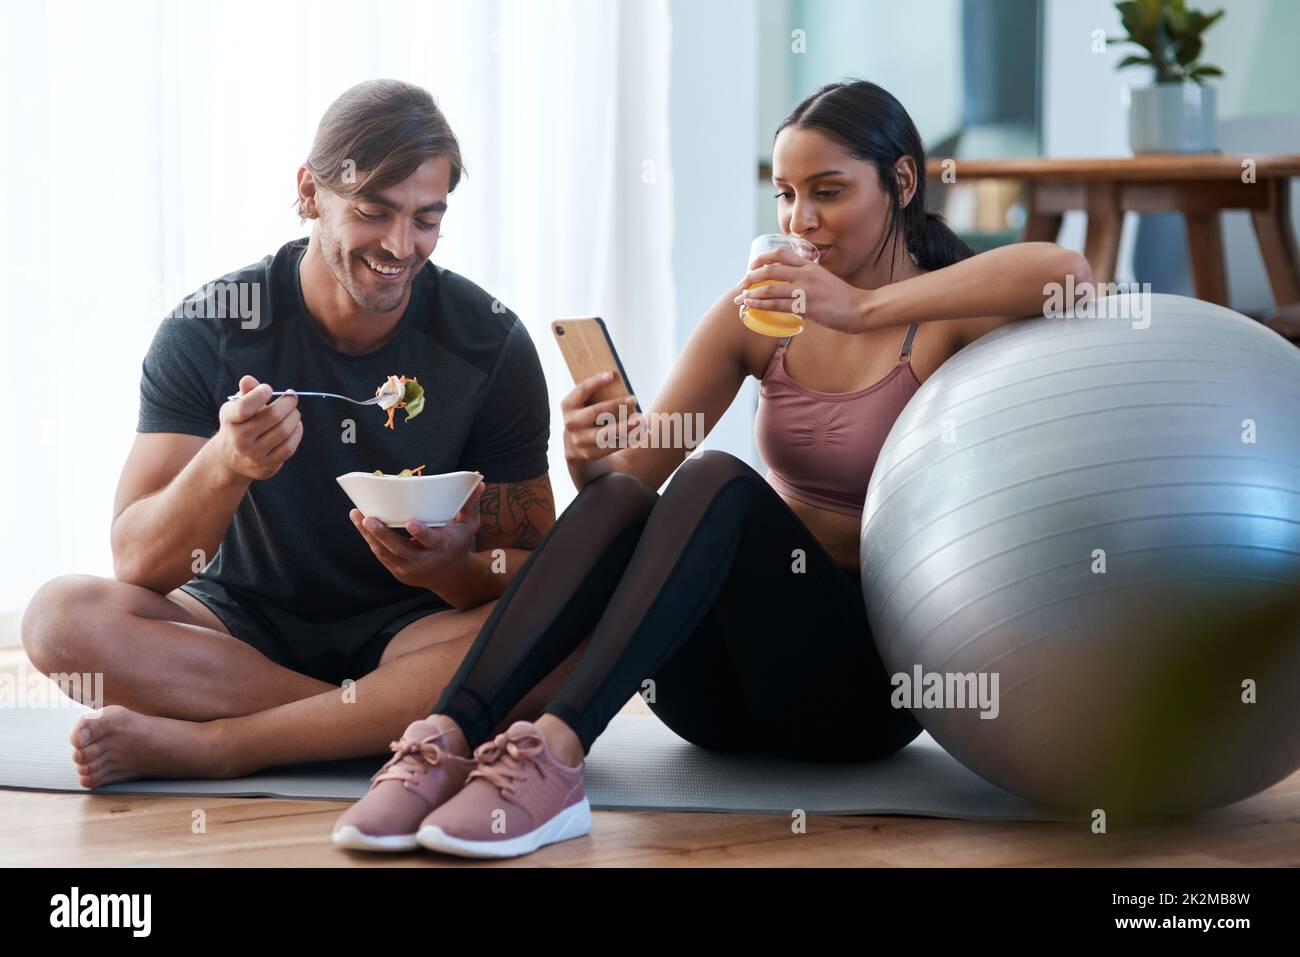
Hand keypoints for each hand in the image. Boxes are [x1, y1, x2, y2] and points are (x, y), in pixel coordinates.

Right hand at [215, 374, 302, 481]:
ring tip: (294, 411)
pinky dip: (296, 433)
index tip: (268, 389)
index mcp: (230, 420)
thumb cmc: (239, 424)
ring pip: (284, 431)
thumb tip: (248, 380)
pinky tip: (296, 425)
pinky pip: (289, 447)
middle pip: (273, 417)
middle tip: (292, 397)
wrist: (231, 459)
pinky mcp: (267, 466)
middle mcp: (239, 439)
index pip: (244, 407)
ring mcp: (253, 454)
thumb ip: (245, 393)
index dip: (260, 394)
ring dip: (294, 417)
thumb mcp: (236, 407)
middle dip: (288, 403)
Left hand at [350, 480, 485, 590]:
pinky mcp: (398, 571)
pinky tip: (361, 524)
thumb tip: (479, 482)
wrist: (451, 576)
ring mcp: (409, 568)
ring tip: (357, 515)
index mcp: (441, 546)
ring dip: (369, 535)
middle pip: (400, 548)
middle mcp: (424, 560)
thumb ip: (470, 504)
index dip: (420, 533)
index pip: (430, 541)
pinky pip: (382, 555)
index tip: (410, 522)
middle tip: (369, 518)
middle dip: (383, 534)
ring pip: (385, 552)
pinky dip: (371, 540)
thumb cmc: (458, 543)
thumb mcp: (468, 526)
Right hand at [561, 371, 640, 463]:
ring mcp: (579, 441)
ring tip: (643, 420)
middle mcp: (571, 423)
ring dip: (627, 426)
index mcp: (568, 406)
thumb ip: (598, 395)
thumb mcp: (585, 404)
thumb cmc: (587, 415)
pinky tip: (643, 434)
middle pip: (596, 412)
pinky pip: (613, 446)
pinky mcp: (590, 453)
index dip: (595, 382)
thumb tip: (621, 386)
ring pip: (606, 433)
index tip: (612, 375)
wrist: (574, 444)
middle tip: (634, 399)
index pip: (582, 390)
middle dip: (616, 405)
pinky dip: (629, 440)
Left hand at [734, 248, 869, 333]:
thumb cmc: (842, 298)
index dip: (762, 258)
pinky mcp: (805, 306)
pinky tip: (751, 306)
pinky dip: (761, 304)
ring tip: (740, 298)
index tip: (751, 265)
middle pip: (770, 269)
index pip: (781, 254)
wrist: (860, 308)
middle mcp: (806, 274)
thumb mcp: (824, 280)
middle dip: (751, 277)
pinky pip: (777, 304)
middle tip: (741, 285)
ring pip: (770, 287)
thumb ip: (808, 278)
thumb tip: (791, 286)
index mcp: (810, 265)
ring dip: (751, 293)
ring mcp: (805, 290)